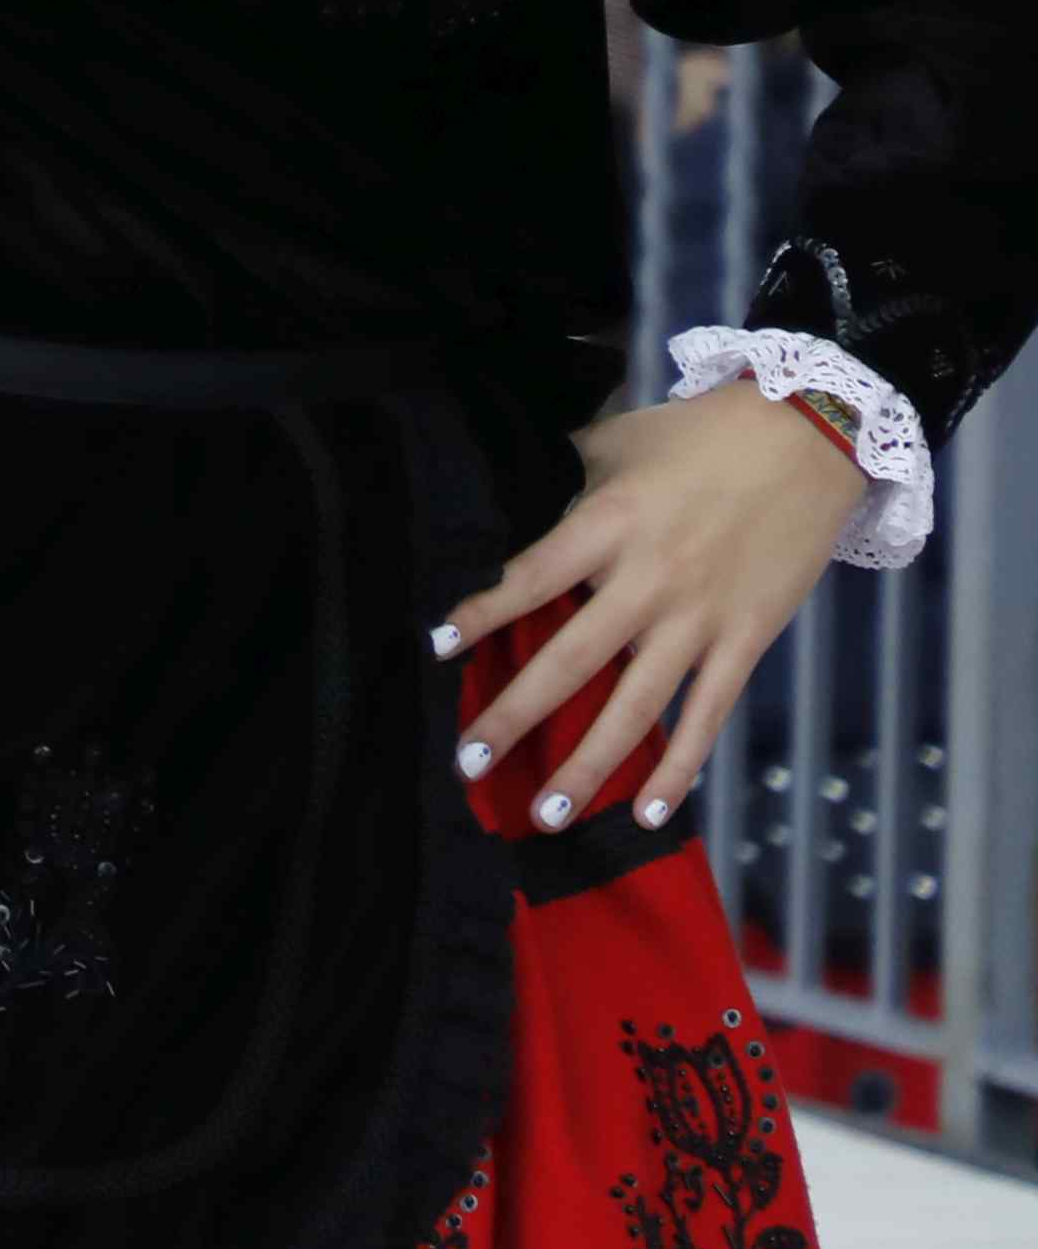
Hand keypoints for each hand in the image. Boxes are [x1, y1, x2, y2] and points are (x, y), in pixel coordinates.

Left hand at [441, 384, 873, 835]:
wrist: (811, 436)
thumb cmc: (702, 433)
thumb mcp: (619, 443)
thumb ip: (574, 485)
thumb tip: (537, 516)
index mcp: (606, 524)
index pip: (530, 579)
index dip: (483, 614)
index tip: (438, 648)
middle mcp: (648, 581)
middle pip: (570, 660)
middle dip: (515, 716)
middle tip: (468, 763)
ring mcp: (699, 619)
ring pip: (634, 708)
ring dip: (588, 766)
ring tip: (546, 815)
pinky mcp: (746, 641)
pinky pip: (706, 716)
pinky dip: (679, 768)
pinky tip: (647, 812)